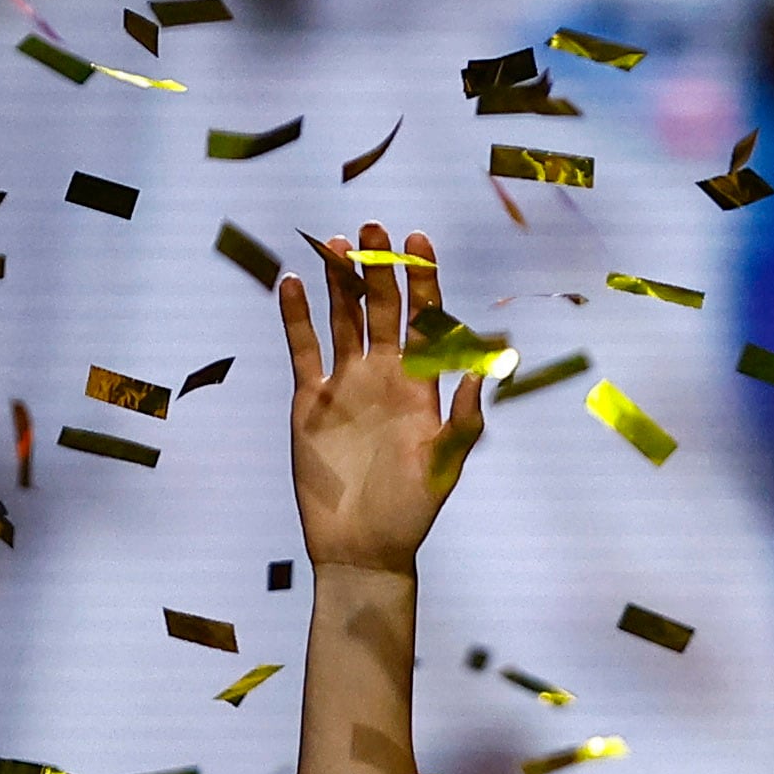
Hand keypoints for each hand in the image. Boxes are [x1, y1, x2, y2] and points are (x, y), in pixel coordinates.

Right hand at [279, 225, 486, 573]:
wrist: (363, 546)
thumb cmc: (411, 510)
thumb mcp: (444, 465)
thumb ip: (463, 418)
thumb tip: (483, 369)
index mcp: (420, 385)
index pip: (424, 320)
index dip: (422, 280)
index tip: (419, 240)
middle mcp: (383, 376)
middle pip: (380, 309)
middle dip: (379, 268)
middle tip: (374, 226)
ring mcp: (345, 384)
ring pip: (341, 320)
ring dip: (338, 282)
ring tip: (335, 244)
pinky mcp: (310, 400)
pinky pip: (302, 349)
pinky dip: (296, 317)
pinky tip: (290, 283)